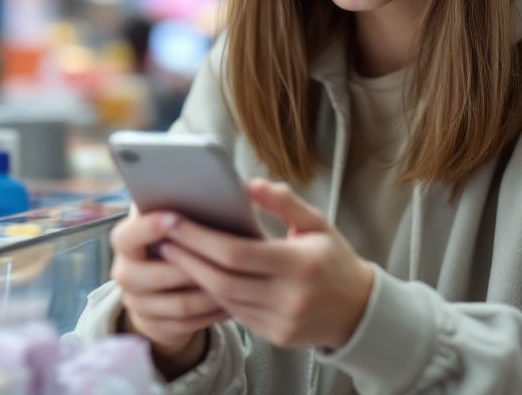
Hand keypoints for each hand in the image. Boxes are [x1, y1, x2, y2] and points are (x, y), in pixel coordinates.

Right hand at [108, 211, 228, 374]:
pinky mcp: (154, 327)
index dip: (148, 228)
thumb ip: (181, 209)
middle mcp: (124, 274)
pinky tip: (234, 301)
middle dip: (189, 267)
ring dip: (209, 293)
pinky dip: (212, 313)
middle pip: (152, 276)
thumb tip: (216, 194)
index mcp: (125, 242)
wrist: (160, 285)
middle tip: (221, 257)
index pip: (126, 236)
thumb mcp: (171, 222)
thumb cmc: (176, 239)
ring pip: (179, 304)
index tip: (176, 217)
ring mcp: (137, 304)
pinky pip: (188, 324)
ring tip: (237, 282)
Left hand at [157, 179, 374, 348]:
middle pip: (223, 280)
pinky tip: (197, 276)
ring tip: (172, 253)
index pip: (237, 253)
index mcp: (300, 264)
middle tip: (162, 237)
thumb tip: (247, 184)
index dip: (200, 238)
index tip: (174, 222)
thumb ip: (283, 201)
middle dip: (187, 258)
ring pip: (224, 300)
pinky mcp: (275, 337)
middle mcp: (290, 297)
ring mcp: (281, 321)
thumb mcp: (317, 223)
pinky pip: (235, 315)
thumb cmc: (334, 259)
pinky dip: (213, 295)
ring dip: (194, 277)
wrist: (359, 310)